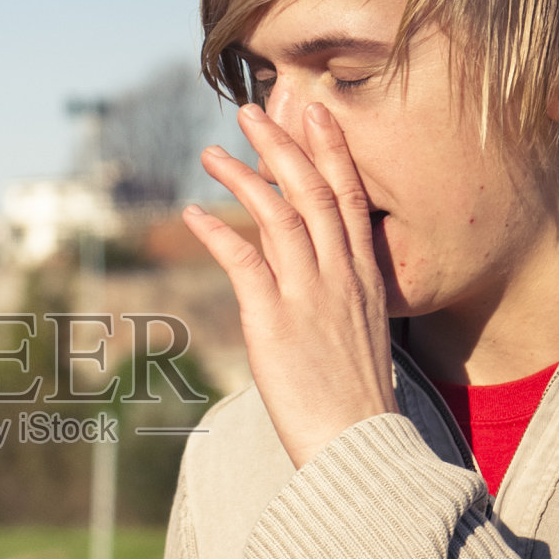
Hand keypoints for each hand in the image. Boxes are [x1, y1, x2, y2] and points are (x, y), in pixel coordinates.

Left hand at [185, 97, 396, 468]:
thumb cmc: (356, 402)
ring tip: (211, 152)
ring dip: (243, 177)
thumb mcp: (360, 336)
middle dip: (282, 145)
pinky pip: (244, 262)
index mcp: (365, 279)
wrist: (360, 448)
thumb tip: (306, 280)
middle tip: (252, 110)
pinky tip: (193, 213)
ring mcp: (310, 297)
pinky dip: (218, 233)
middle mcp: (341, 278)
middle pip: (313, 193)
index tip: (314, 113)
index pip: (351, 199)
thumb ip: (336, 297)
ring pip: (279, 216)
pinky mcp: (276, 323)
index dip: (331, 151)